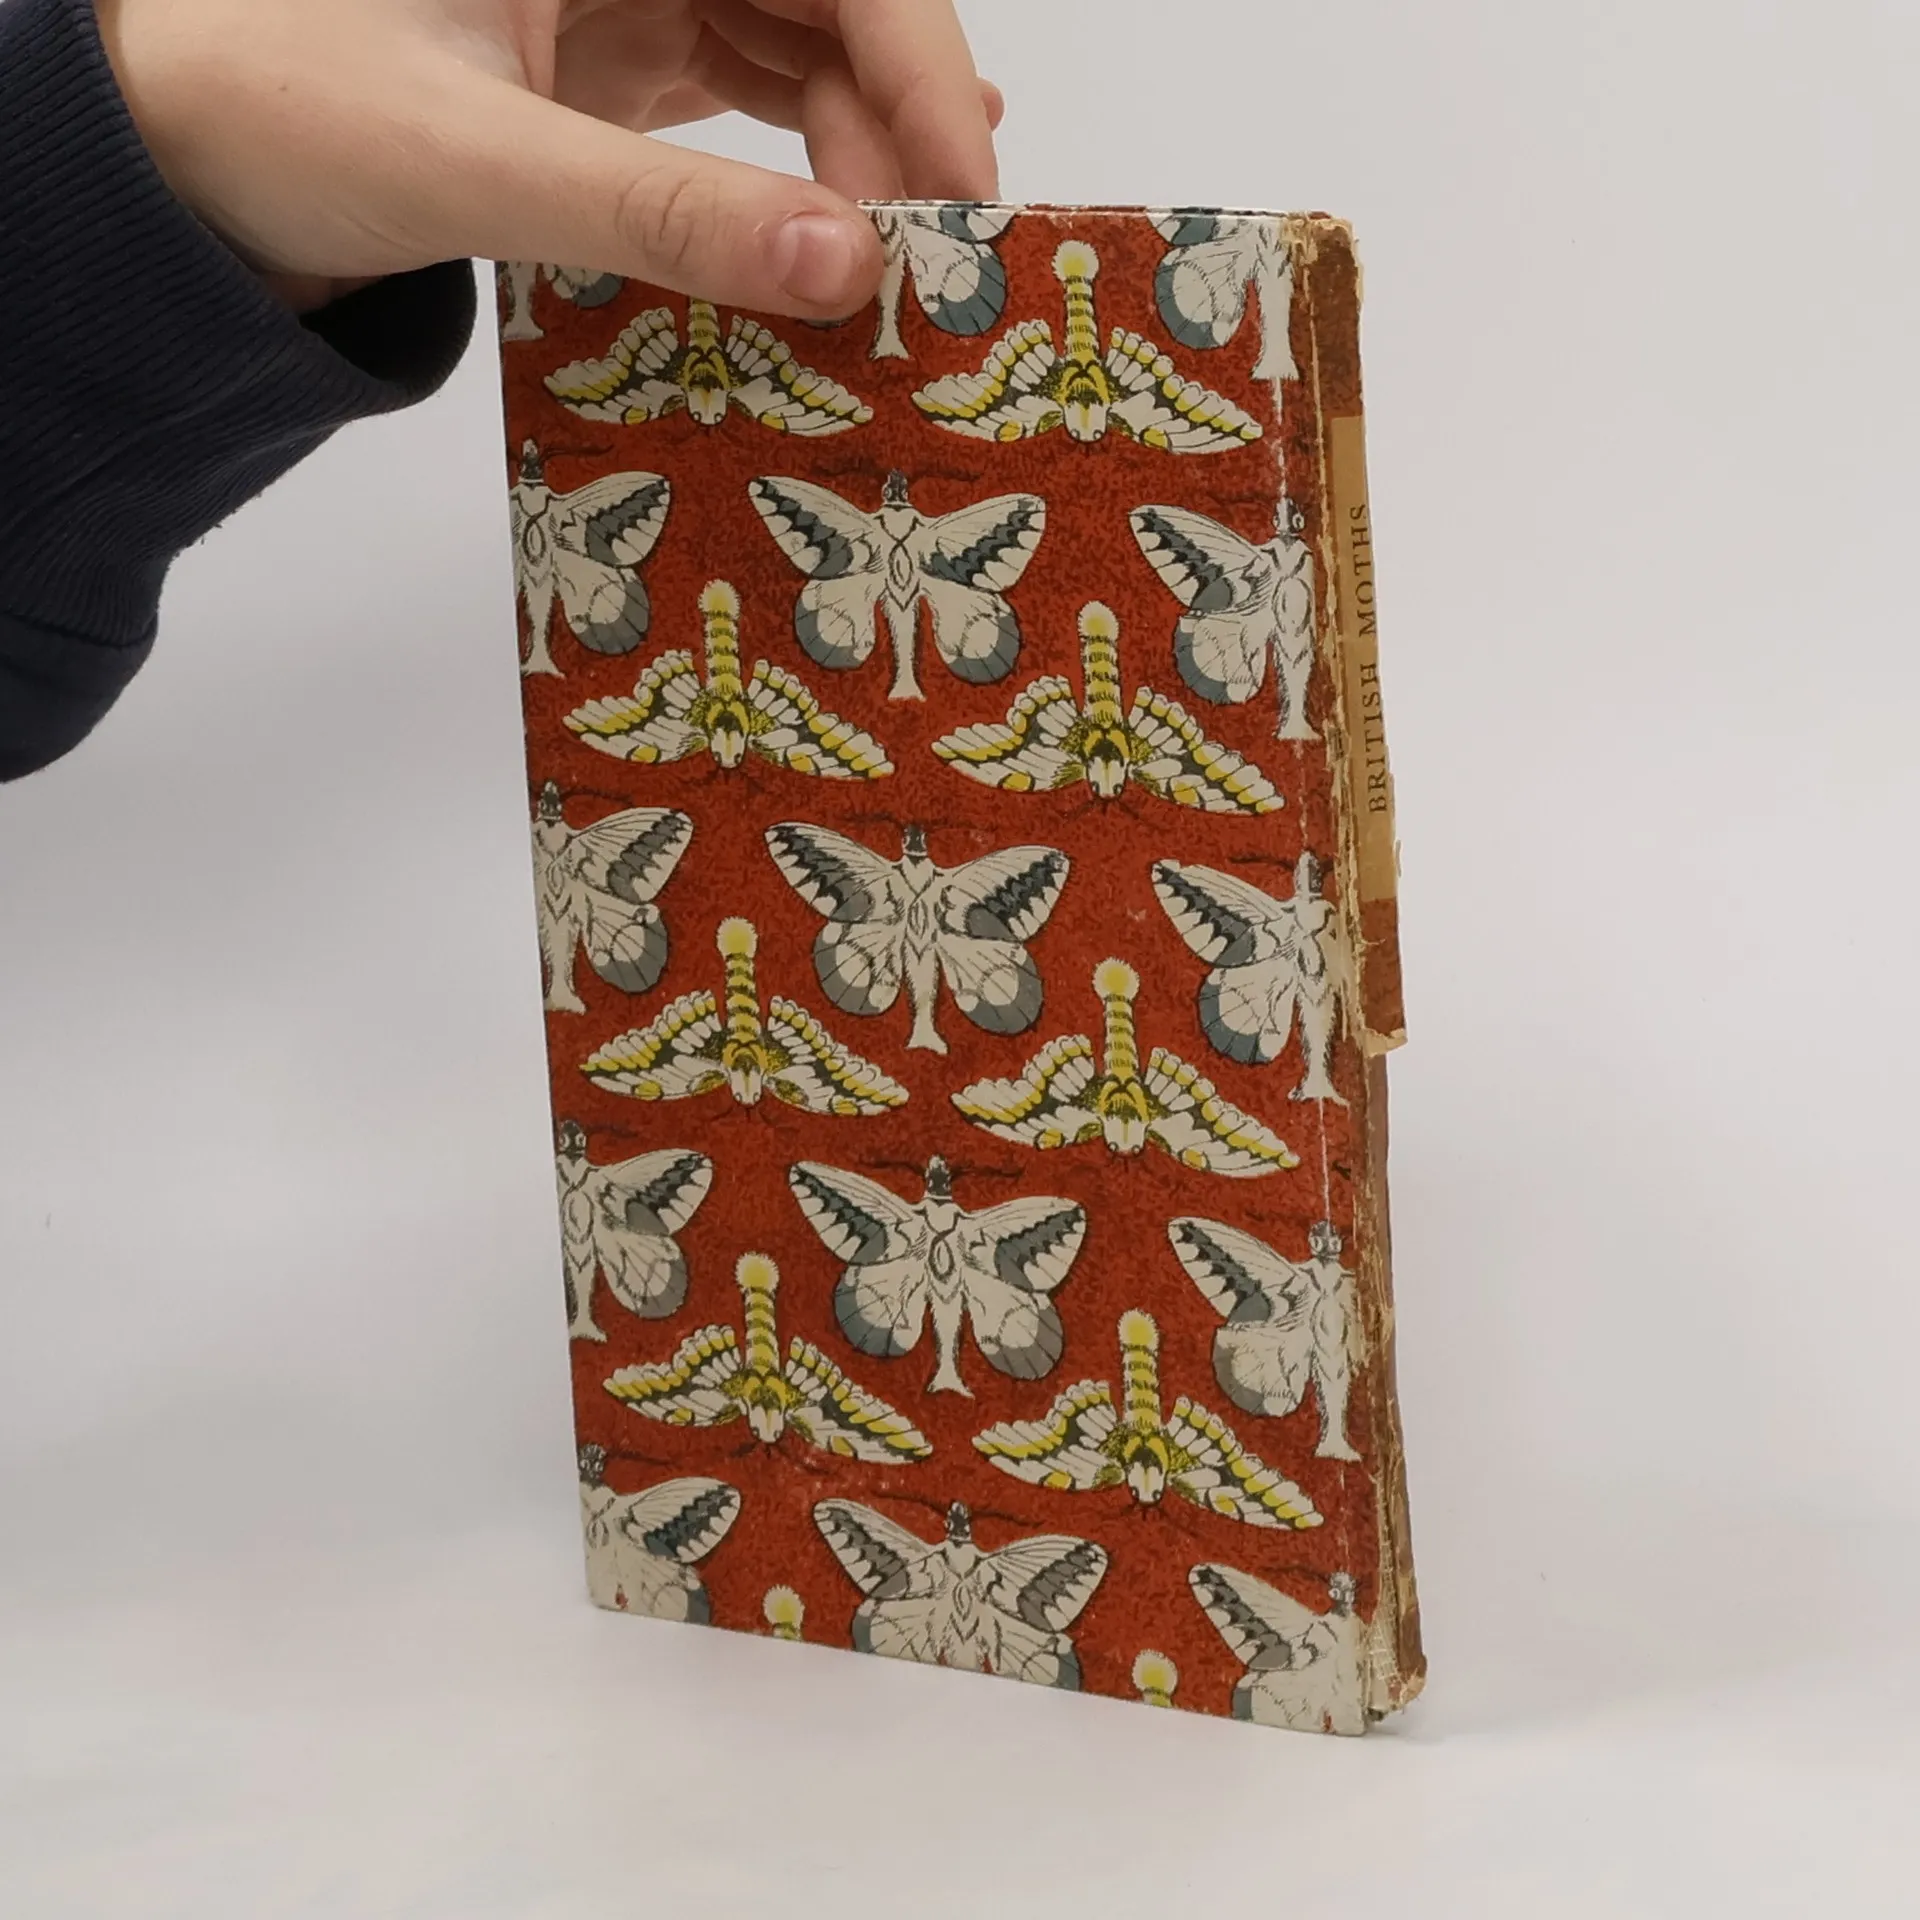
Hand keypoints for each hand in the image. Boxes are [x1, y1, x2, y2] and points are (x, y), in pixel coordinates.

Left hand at [94, 1, 1003, 315]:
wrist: (169, 157)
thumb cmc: (272, 106)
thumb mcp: (477, 161)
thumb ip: (664, 215)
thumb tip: (845, 267)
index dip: (919, 53)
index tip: (966, 183)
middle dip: (897, 117)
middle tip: (932, 258)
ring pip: (801, 47)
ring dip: (858, 151)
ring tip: (890, 262)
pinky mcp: (610, 62)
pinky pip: (745, 99)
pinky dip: (799, 166)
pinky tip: (836, 227)